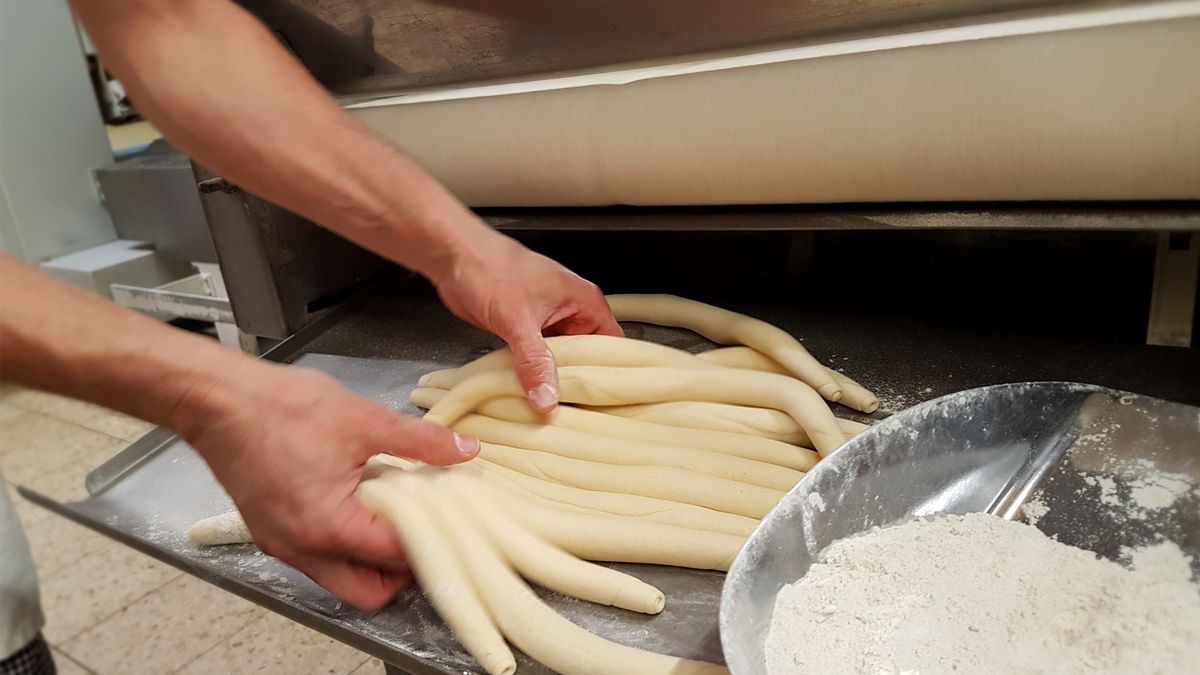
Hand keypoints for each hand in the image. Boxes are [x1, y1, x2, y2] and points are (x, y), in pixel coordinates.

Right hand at [178, 363, 478, 610]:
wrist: (217, 399)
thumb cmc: (278, 408)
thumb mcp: (364, 419)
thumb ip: (420, 441)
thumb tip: (463, 451)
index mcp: (328, 526)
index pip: (396, 558)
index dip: (433, 542)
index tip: (455, 522)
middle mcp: (302, 547)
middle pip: (367, 590)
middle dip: (401, 571)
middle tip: (427, 531)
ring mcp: (282, 543)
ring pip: (341, 576)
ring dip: (371, 557)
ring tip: (395, 514)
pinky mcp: (271, 531)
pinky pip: (317, 556)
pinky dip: (344, 541)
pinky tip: (360, 502)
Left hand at [434, 233, 622, 412]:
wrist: (454, 257)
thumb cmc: (489, 268)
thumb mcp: (517, 320)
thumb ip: (535, 361)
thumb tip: (547, 398)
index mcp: (584, 302)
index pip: (613, 346)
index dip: (611, 373)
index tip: (603, 400)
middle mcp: (571, 312)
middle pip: (587, 357)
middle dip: (578, 381)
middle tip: (573, 410)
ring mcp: (548, 322)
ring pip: (560, 360)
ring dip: (552, 379)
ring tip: (550, 405)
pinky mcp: (526, 330)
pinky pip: (538, 358)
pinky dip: (533, 373)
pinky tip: (528, 391)